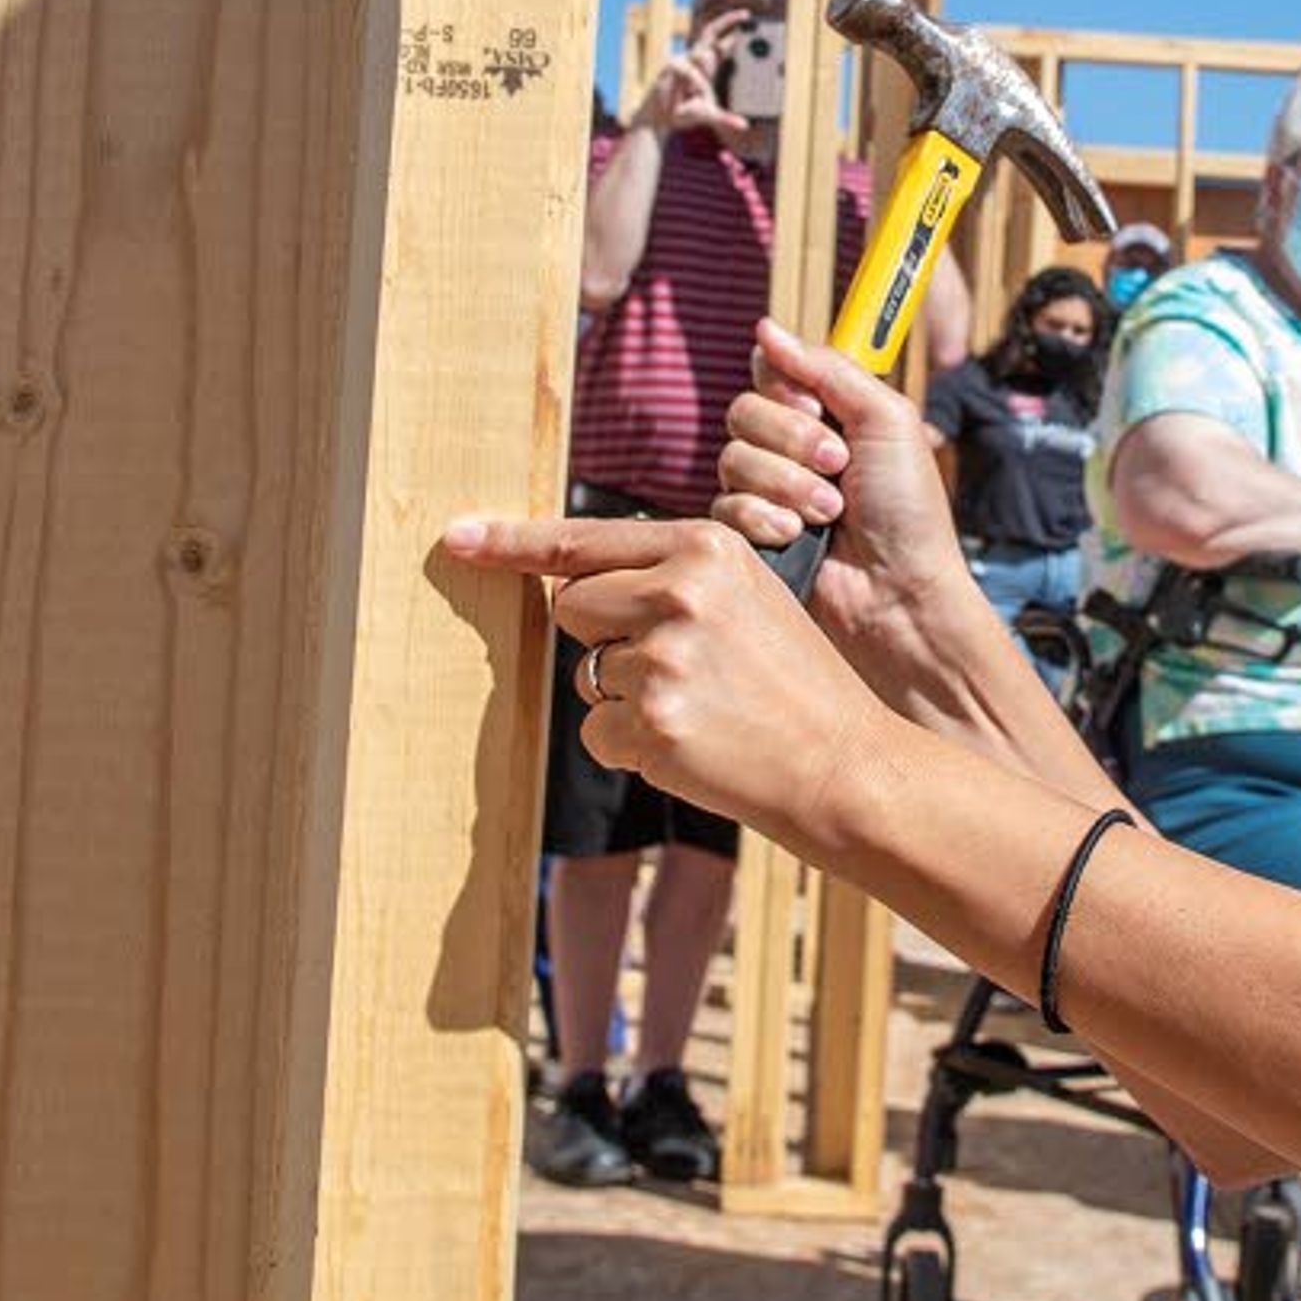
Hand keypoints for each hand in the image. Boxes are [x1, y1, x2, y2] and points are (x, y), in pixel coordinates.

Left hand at [442, 510, 889, 857]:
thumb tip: (571, 587)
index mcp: (706, 545)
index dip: (510, 542)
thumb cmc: (792, 681)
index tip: (457, 537)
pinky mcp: (653, 724)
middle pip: (571, 608)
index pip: (582, 542)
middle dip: (604, 639)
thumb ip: (670, 578)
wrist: (843, 762)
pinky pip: (598, 733)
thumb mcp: (746, 596)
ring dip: (626, 698)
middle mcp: (679, 592)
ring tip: (703, 709)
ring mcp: (663, 659)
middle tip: (682, 667)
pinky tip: (693, 746)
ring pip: (586, 675)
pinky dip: (631, 748)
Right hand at [630, 7, 753, 145]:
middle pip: (711, 32)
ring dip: (704, 73)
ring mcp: (682, 60)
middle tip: (746, 14)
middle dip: (728, 21)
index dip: (731, 28)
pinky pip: (687, 70)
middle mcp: (693, 58)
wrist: (659, 118)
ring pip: (700, 56)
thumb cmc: (684, 112)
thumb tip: (745, 127)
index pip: (718, 41)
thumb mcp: (709, 115)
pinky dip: (692, 82)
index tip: (748, 16)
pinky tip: (690, 93)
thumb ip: (726, 119)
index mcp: (704, 65)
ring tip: (696, 92)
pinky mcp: (670, 67)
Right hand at [715, 320, 991, 703]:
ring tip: (829, 513)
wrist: (900, 592)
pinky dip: (765, 521)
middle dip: (793, 440)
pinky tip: (798, 538)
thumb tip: (767, 327)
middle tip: (837, 465)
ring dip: (788, 485)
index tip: (818, 408)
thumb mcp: (887, 420)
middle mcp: (789, 447)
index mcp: (824, 413)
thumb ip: (828, 368)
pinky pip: (723, 508)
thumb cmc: (908, 511)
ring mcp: (765, 491)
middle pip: (744, 410)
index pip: (770, 370)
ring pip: (731, 459)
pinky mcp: (747, 535)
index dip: (786, 386)